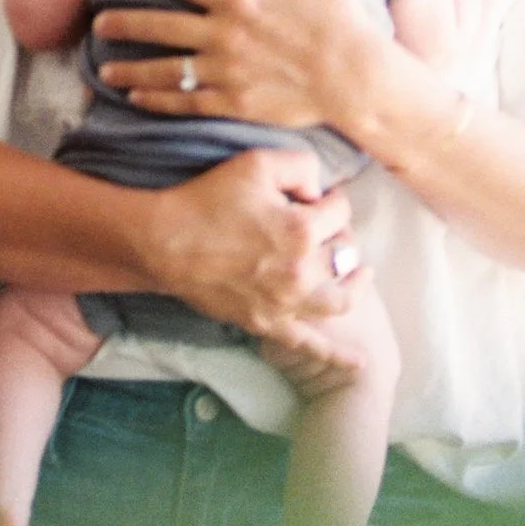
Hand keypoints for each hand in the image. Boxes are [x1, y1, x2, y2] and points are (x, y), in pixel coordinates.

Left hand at [95, 0, 392, 142]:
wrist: (358, 80)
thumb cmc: (343, 21)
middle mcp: (226, 35)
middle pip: (161, 25)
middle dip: (125, 21)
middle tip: (98, 21)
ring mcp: (228, 72)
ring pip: (166, 69)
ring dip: (130, 68)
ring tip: (104, 67)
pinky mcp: (235, 104)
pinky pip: (186, 102)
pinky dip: (157, 100)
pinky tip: (136, 98)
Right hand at [130, 145, 363, 361]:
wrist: (165, 243)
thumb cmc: (208, 200)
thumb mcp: (257, 163)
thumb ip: (301, 166)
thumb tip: (320, 190)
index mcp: (301, 230)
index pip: (341, 212)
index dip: (332, 200)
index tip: (317, 197)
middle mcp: (301, 272)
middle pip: (344, 254)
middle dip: (340, 235)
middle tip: (327, 227)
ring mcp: (286, 303)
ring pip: (341, 299)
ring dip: (355, 286)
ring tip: (360, 276)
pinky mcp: (268, 323)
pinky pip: (309, 344)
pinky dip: (337, 354)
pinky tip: (360, 362)